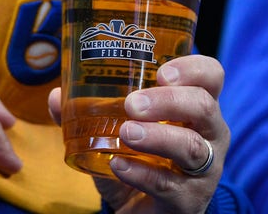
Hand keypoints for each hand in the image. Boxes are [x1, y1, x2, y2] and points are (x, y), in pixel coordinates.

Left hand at [49, 54, 229, 213]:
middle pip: (204, 107)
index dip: (192, 68)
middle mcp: (210, 134)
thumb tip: (57, 96)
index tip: (161, 72)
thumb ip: (88, 114)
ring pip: (193, 148)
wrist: (144, 211)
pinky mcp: (190, 200)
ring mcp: (205, 169)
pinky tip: (118, 166)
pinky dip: (142, 174)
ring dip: (158, 137)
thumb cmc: (141, 160)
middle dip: (168, 101)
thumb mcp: (117, 133)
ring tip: (126, 134)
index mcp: (195, 107)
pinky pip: (170, 185)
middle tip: (132, 104)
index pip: (210, 76)